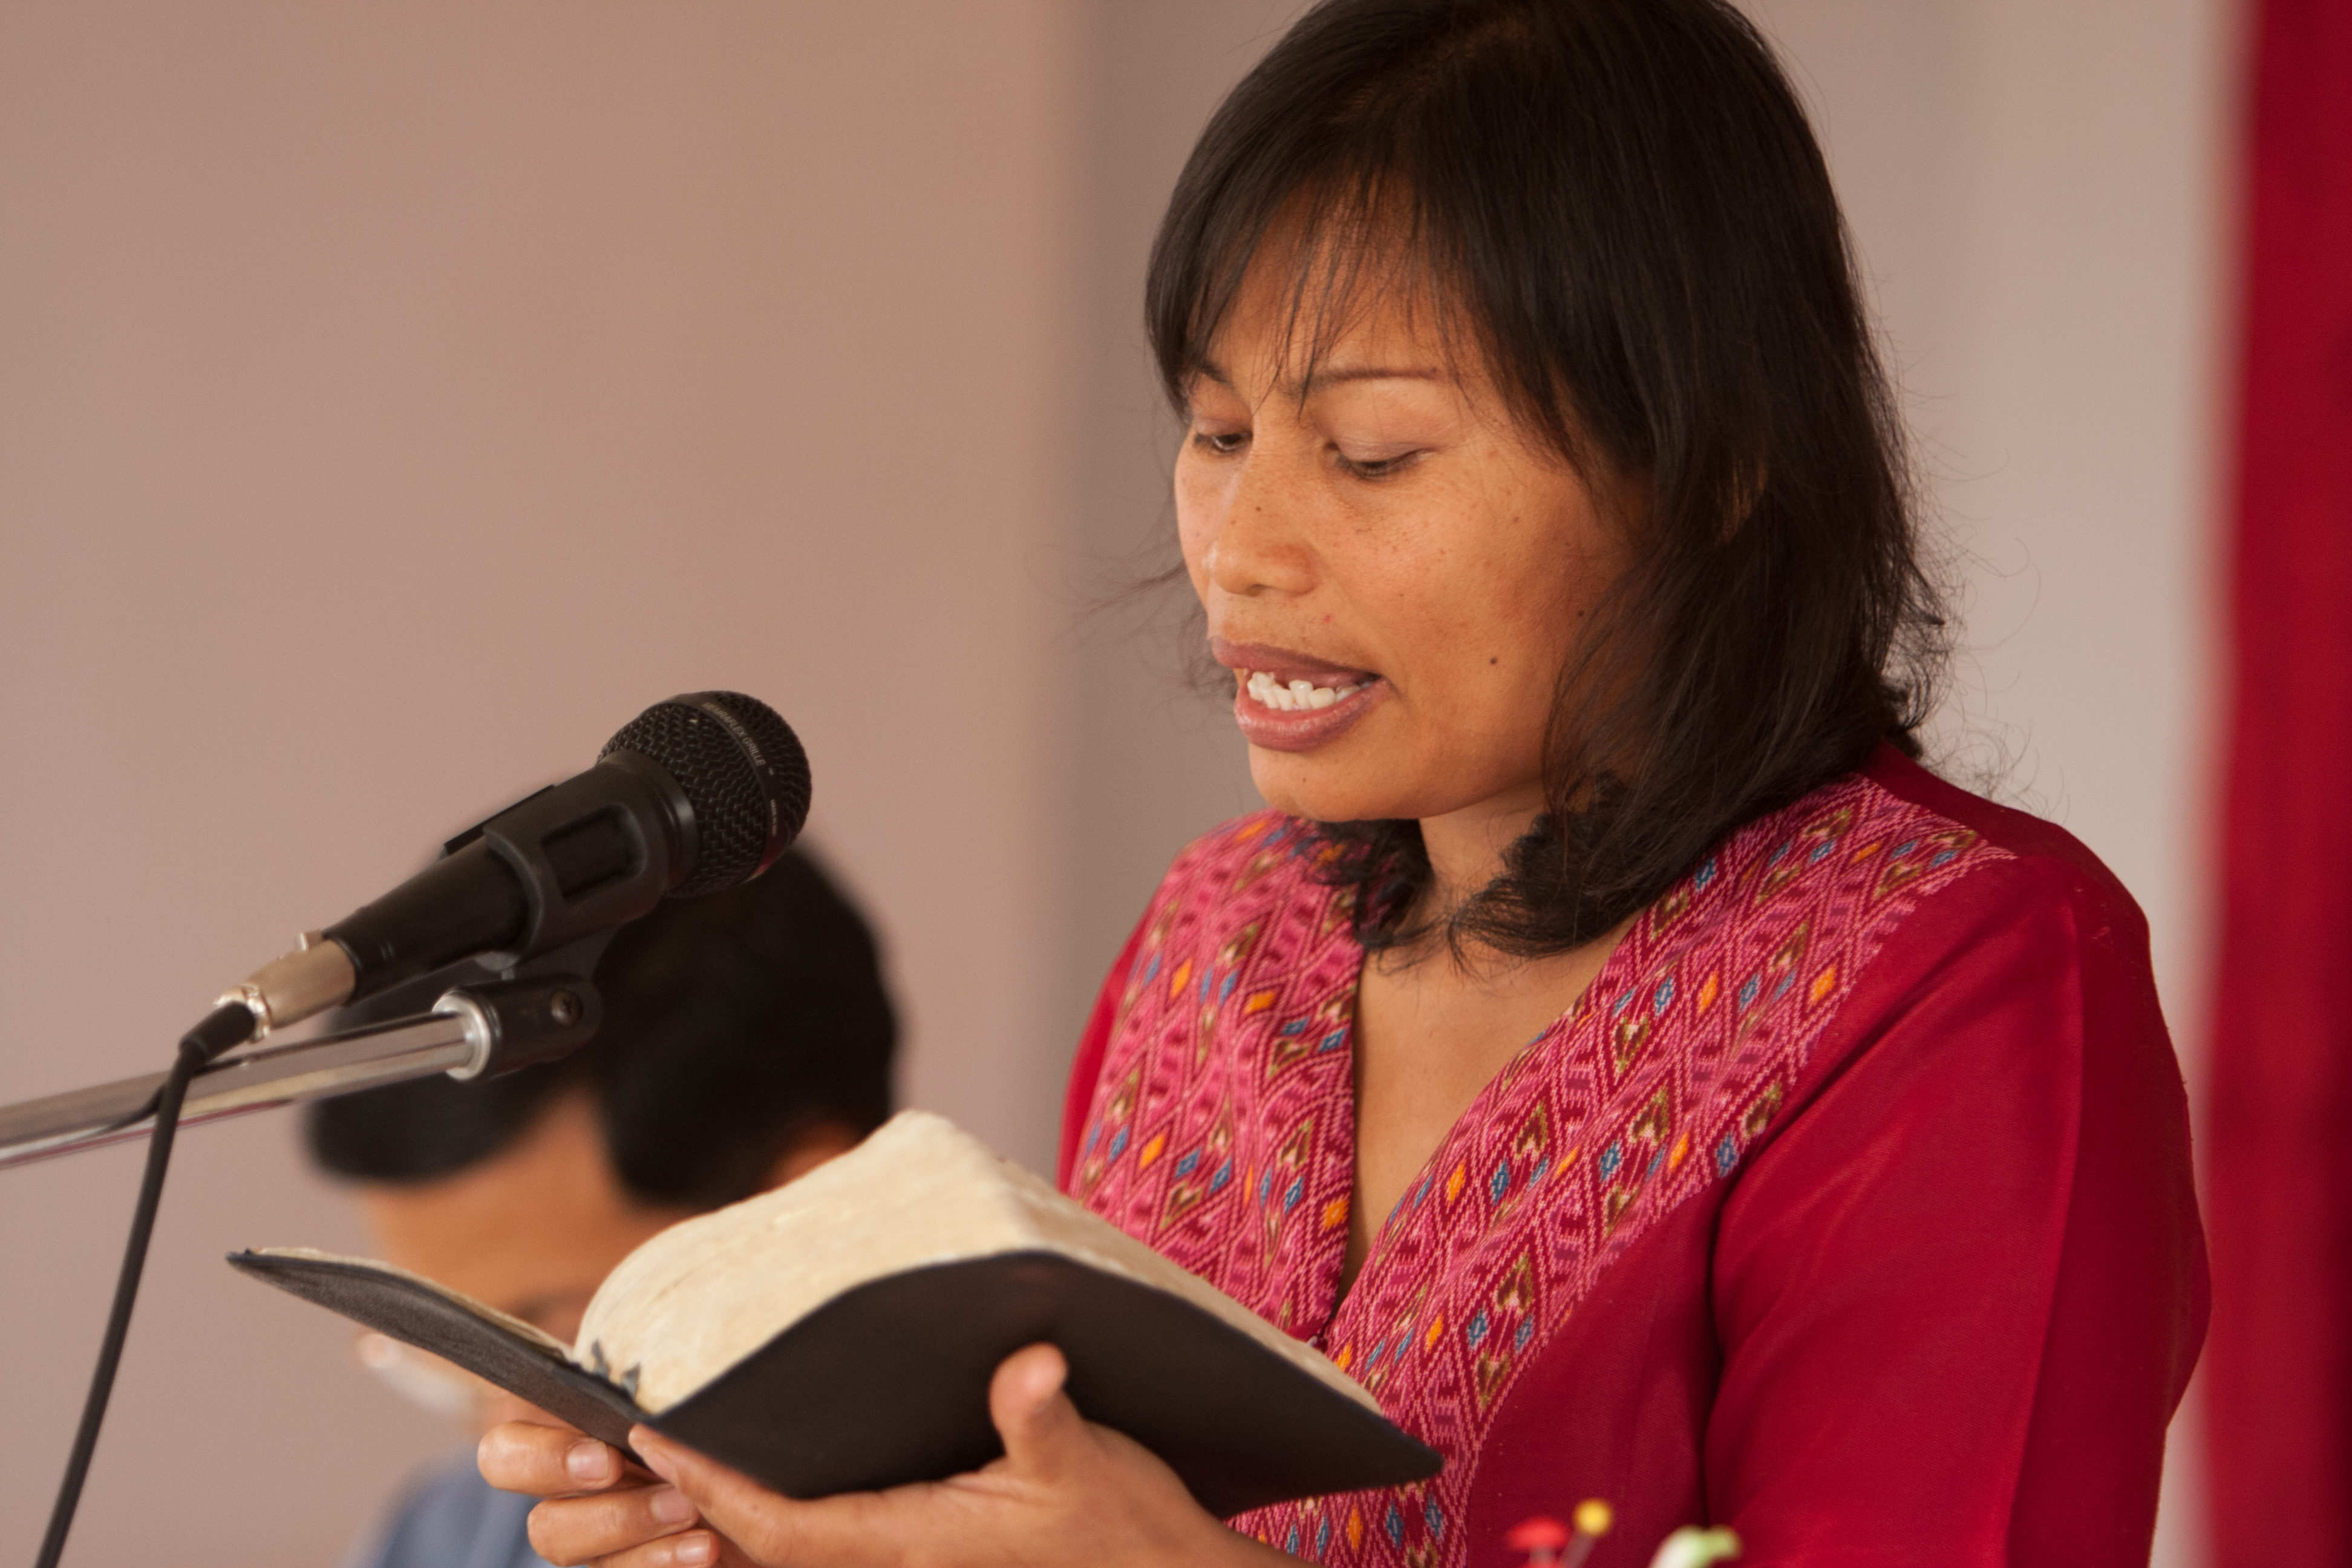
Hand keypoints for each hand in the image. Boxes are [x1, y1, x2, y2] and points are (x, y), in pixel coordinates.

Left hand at [478, 1343, 1290, 1567]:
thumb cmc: (1124, 1526)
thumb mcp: (1089, 1462)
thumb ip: (1045, 1419)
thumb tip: (1028, 1368)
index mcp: (915, 1542)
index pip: (782, 1525)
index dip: (712, 1485)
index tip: (652, 1441)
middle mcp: (898, 1561)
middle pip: (765, 1547)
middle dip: (693, 1503)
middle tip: (631, 1444)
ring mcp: (912, 1564)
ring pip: (790, 1553)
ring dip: (728, 1515)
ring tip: (672, 1464)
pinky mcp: (930, 1555)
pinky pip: (828, 1548)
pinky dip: (779, 1523)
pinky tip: (763, 1490)